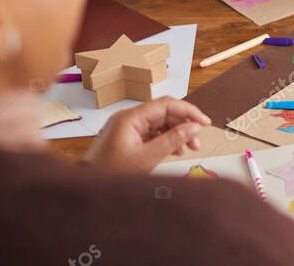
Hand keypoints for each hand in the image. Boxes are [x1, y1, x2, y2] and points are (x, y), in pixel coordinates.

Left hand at [84, 97, 210, 172]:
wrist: (88, 188)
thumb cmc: (112, 174)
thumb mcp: (148, 158)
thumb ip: (173, 140)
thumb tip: (195, 127)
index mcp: (131, 118)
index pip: (167, 104)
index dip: (189, 111)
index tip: (204, 122)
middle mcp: (129, 118)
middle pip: (164, 113)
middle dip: (184, 125)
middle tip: (197, 142)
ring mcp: (127, 128)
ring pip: (160, 123)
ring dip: (176, 133)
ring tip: (188, 149)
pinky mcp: (127, 138)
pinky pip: (152, 133)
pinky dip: (165, 139)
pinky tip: (174, 151)